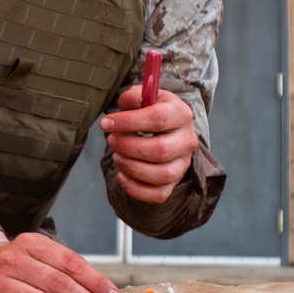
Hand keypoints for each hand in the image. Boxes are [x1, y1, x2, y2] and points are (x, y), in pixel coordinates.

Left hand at [100, 87, 197, 204]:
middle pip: (160, 150)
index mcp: (181, 114)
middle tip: (111, 140)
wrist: (164, 131)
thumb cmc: (149, 112)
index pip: (158, 119)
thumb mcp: (142, 98)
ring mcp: (182, 164)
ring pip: (161, 175)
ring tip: (116, 156)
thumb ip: (134, 97)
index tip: (106, 123)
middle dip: (128, 147)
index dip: (128, 122)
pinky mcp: (173, 183)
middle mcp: (187, 141)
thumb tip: (129, 100)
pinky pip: (158, 195)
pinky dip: (134, 188)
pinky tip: (121, 174)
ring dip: (131, 167)